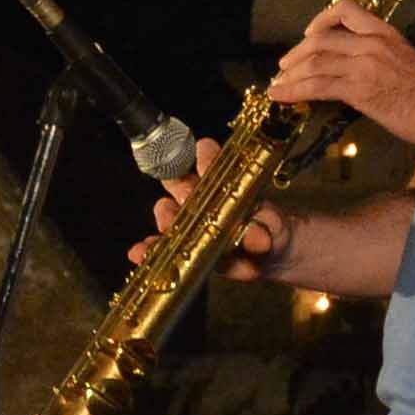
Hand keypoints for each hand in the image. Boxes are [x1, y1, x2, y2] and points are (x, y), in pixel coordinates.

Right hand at [135, 134, 286, 279]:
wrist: (274, 258)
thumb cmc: (271, 230)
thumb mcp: (274, 227)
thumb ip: (265, 228)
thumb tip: (257, 237)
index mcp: (222, 180)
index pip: (207, 157)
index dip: (205, 156)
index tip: (206, 161)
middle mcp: (201, 197)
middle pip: (179, 181)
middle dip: (180, 187)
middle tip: (187, 198)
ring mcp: (190, 223)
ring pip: (168, 214)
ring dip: (167, 221)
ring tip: (168, 230)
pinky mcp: (183, 250)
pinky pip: (162, 248)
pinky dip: (150, 251)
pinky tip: (140, 253)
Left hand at [267, 0, 414, 150]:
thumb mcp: (404, 60)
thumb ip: (378, 55)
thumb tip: (351, 65)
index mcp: (385, 32)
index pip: (346, 9)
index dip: (321, 19)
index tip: (309, 34)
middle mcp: (371, 43)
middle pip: (321, 39)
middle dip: (297, 54)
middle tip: (284, 67)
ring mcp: (363, 65)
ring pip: (315, 62)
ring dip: (290, 74)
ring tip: (277, 85)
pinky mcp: (358, 89)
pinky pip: (318, 86)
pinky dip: (294, 90)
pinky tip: (281, 96)